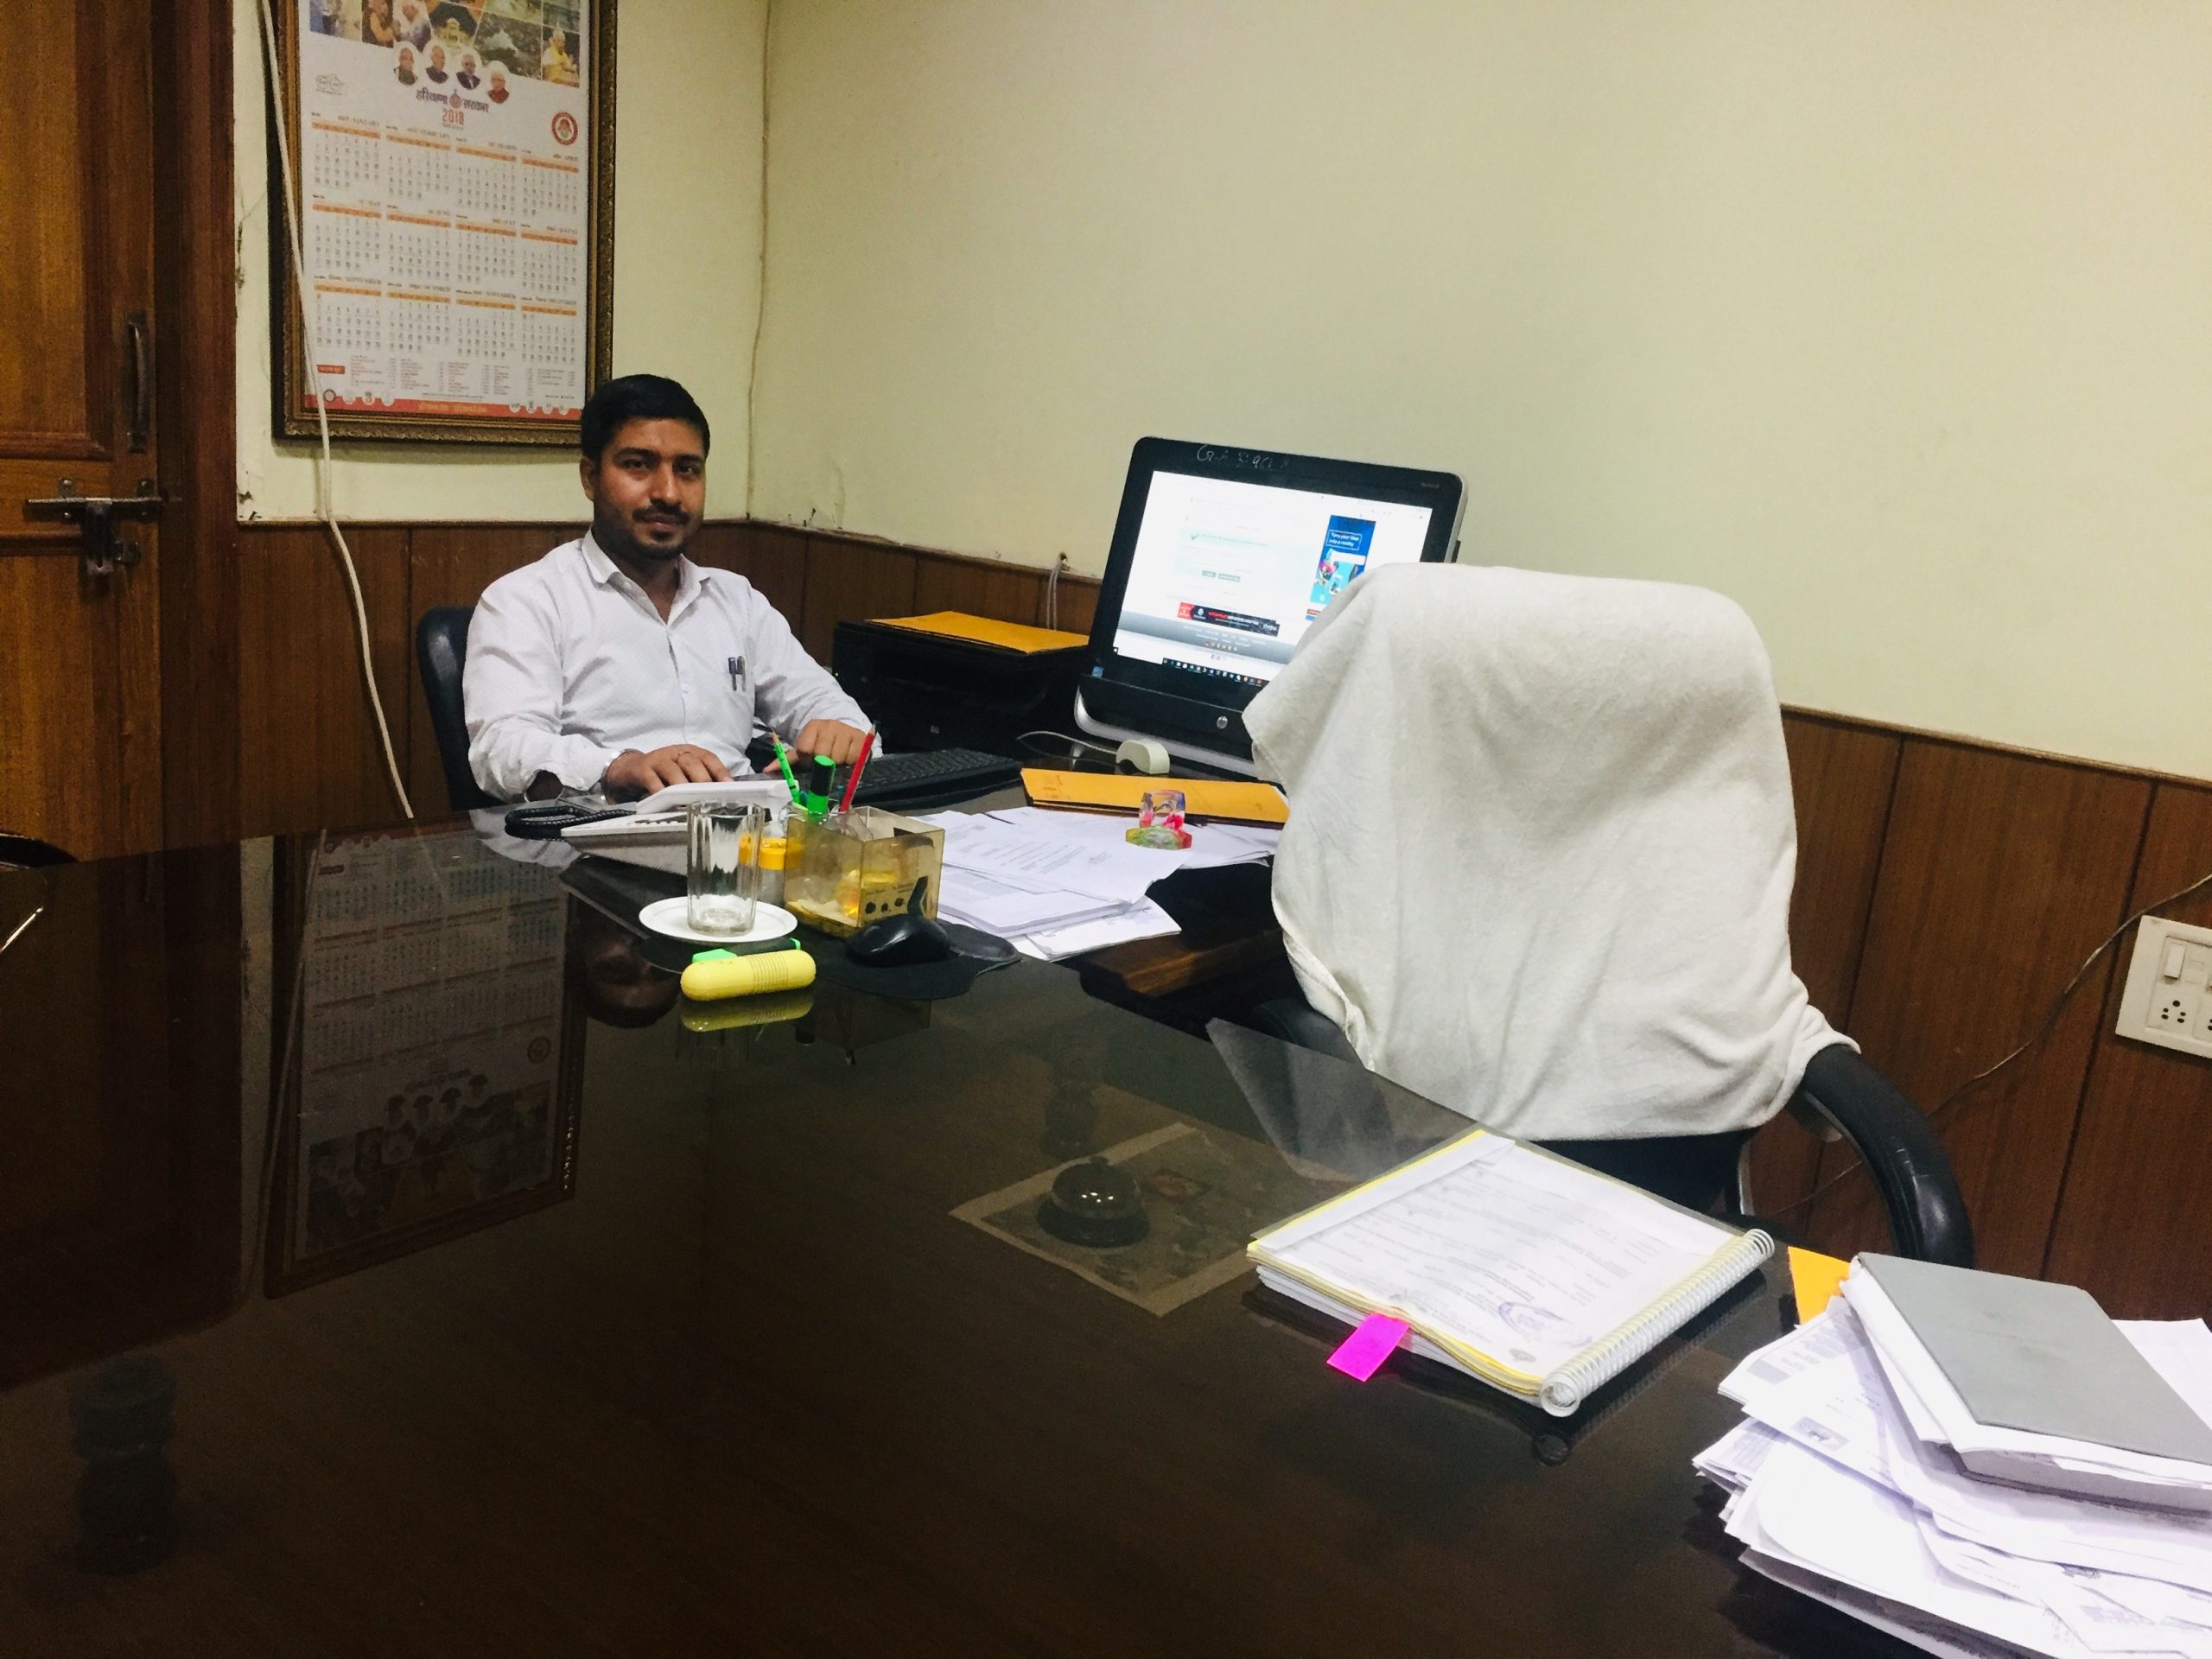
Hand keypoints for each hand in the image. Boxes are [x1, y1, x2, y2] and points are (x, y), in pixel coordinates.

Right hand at [603, 744, 731, 798]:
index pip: (708, 757)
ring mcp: (658, 759)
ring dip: (682, 784)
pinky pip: (651, 779)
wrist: (631, 768)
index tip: (728, 785)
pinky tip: (665, 799)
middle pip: (691, 762)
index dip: (719, 770)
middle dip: (702, 778)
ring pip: (672, 769)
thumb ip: (700, 779)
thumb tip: (722, 794)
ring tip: (689, 798)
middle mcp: (675, 752)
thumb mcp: (683, 772)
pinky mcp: (642, 769)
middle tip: (708, 793)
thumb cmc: (663, 773)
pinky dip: (659, 789)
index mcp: (689, 752)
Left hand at [793, 720, 869, 765]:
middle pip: (823, 754)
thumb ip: (786, 761)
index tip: (811, 760)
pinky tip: (848, 761)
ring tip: (837, 761)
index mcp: (813, 726)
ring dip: (838, 765)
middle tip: (825, 764)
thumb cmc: (821, 745)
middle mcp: (830, 725)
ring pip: (839, 758)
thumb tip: (768, 770)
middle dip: (823, 764)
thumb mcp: (804, 750)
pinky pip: (855, 758)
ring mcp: (847, 731)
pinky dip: (851, 764)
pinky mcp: (861, 739)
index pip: (805, 749)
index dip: (807, 760)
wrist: (844, 732)